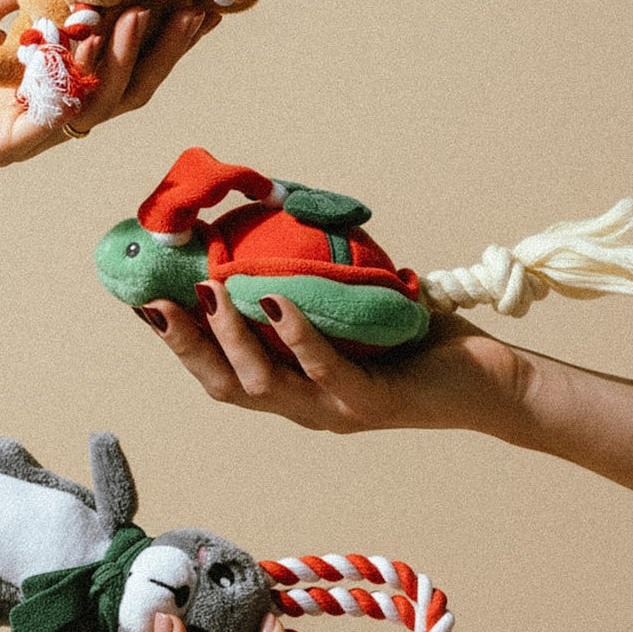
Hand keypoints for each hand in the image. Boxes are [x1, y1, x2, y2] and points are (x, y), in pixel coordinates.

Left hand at [0, 0, 219, 167]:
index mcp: (52, 72)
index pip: (121, 52)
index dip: (161, 26)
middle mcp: (55, 103)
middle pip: (132, 82)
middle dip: (169, 46)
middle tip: (197, 8)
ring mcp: (38, 128)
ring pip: (108, 101)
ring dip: (135, 57)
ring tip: (149, 14)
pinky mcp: (13, 144)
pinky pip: (64, 114)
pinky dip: (88, 78)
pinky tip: (101, 39)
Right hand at [133, 282, 524, 434]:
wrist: (489, 381)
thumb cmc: (415, 338)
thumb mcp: (349, 305)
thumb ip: (308, 282)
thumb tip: (269, 222)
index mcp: (291, 386)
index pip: (219, 372)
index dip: (179, 342)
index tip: (144, 304)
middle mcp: (303, 406)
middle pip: (225, 386)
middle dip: (186, 345)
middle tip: (156, 302)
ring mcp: (335, 409)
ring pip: (263, 385)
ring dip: (230, 337)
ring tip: (210, 291)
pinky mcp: (371, 404)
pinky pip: (325, 371)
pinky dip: (298, 335)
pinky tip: (278, 302)